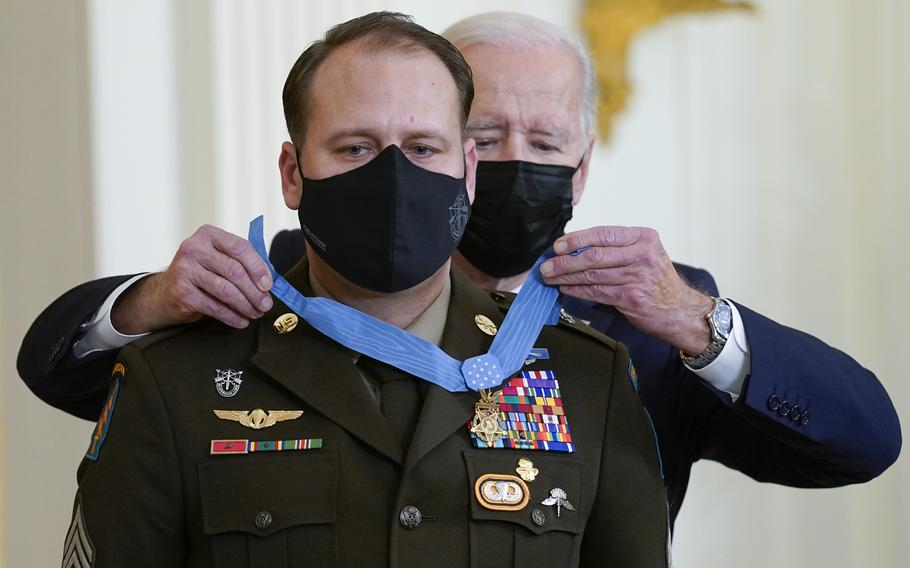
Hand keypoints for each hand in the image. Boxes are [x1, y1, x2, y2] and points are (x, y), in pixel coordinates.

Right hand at [111, 225, 273, 333]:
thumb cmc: (201, 274)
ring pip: (226, 290)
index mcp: (208, 234)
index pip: (240, 247)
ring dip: (246, 305)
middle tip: (266, 305)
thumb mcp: (218, 259)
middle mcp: (193, 248)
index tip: (270, 285)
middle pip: (234, 271)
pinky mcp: (181, 292)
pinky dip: (232, 316)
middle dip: (255, 291)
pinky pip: (215, 307)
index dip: (258, 267)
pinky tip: (241, 321)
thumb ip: (242, 262)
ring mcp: (184, 269)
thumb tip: (271, 280)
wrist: (165, 292)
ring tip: (256, 313)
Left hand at [539, 226, 713, 354]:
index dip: (576, 239)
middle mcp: (642, 255)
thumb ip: (617, 248)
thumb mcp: (645, 254)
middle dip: (565, 260)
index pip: (603, 234)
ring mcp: (638, 277)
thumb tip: (575, 247)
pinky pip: (596, 292)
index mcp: (644, 238)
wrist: (680, 310)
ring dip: (566, 277)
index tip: (557, 246)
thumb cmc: (658, 281)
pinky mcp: (632, 298)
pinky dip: (576, 290)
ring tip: (550, 277)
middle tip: (547, 265)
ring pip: (592, 275)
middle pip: (594, 255)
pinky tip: (565, 289)